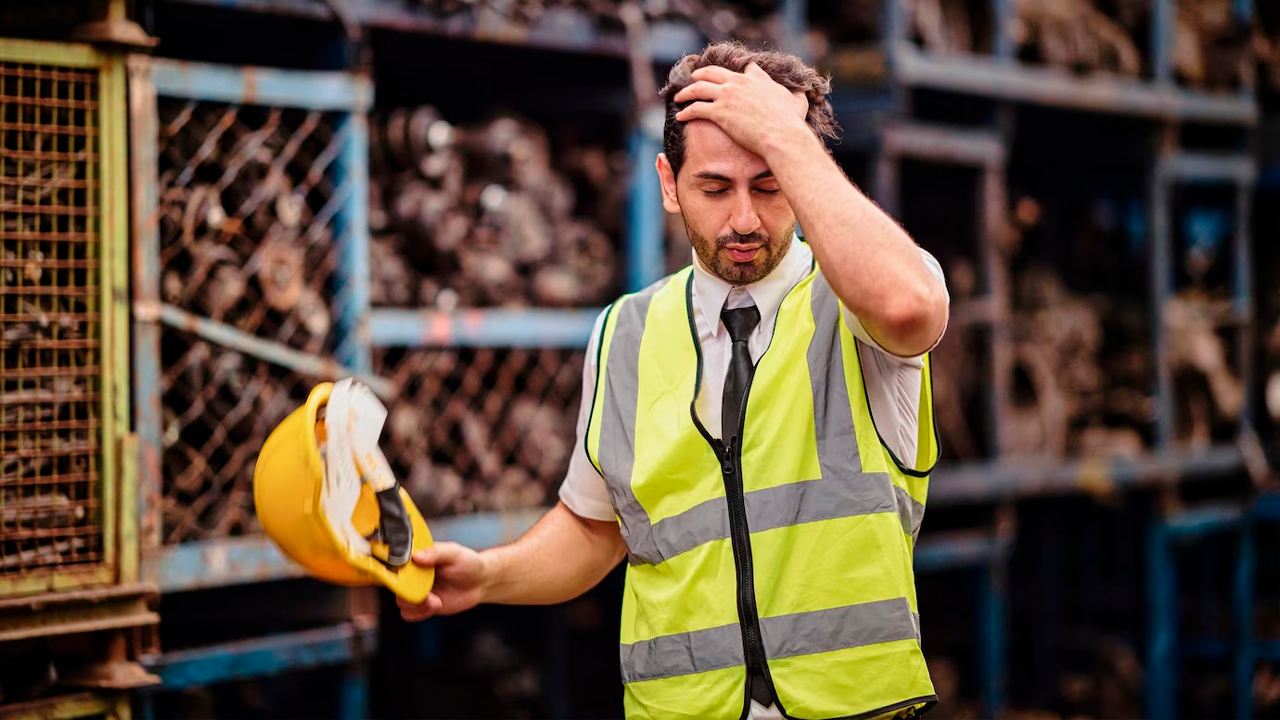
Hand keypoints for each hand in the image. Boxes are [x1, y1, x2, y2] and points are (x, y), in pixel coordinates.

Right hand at [396, 542, 487, 621]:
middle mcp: (414, 574)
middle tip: (427, 595)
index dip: (396, 572)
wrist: (480, 583)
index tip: (407, 578)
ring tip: (435, 602)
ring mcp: (417, 589)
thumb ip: (436, 552)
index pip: (396, 563)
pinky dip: (419, 613)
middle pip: (395, 585)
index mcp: (417, 557)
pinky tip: (436, 606)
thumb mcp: (454, 553)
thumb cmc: (468, 563)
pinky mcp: (422, 604)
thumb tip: (416, 556)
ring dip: (416, 605)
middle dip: (409, 593)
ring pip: (401, 601)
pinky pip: (409, 613)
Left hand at [673, 62, 810, 158]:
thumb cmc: (790, 123)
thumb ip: (797, 96)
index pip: (745, 68)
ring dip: (687, 91)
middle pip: (713, 73)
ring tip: (680, 96)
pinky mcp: (719, 111)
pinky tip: (680, 116)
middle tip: (694, 77)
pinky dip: (686, 111)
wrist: (780, 135)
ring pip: (699, 88)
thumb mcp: (798, 102)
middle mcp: (739, 82)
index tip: (728, 73)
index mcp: (757, 79)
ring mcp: (727, 95)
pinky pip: (696, 108)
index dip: (736, 70)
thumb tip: (802, 94)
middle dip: (701, 74)